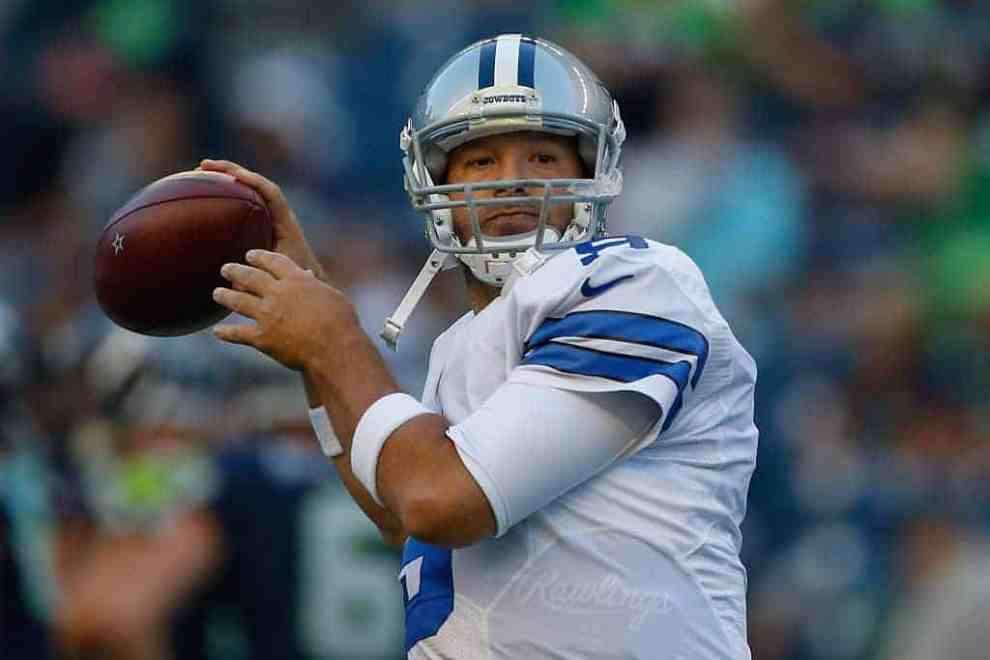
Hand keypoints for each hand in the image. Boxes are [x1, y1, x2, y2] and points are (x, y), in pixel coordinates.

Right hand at [198, 159, 326, 280]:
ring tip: (199, 170)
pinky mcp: (263, 220)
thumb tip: (234, 282)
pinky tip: (206, 190)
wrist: (310, 277)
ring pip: (249, 189)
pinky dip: (227, 192)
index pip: (272, 193)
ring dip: (226, 177)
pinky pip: (245, 200)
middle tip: (203, 165)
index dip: (253, 181)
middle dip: (231, 171)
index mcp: (286, 223)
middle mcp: (278, 214)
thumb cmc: (296, 276)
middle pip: (256, 183)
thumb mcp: (280, 275)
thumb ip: (263, 276)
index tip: (233, 175)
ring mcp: (270, 215)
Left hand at [212, 249, 359, 370]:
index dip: (259, 256)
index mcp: (296, 280)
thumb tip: (308, 276)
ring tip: (217, 293)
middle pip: (250, 276)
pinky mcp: (262, 338)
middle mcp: (277, 293)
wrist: (334, 347)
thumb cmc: (341, 321)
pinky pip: (238, 334)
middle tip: (225, 268)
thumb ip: (314, 286)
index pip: (273, 261)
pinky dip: (226, 333)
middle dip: (235, 270)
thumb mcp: (331, 295)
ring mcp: (267, 315)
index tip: (250, 254)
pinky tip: (217, 332)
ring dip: (225, 296)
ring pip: (239, 301)